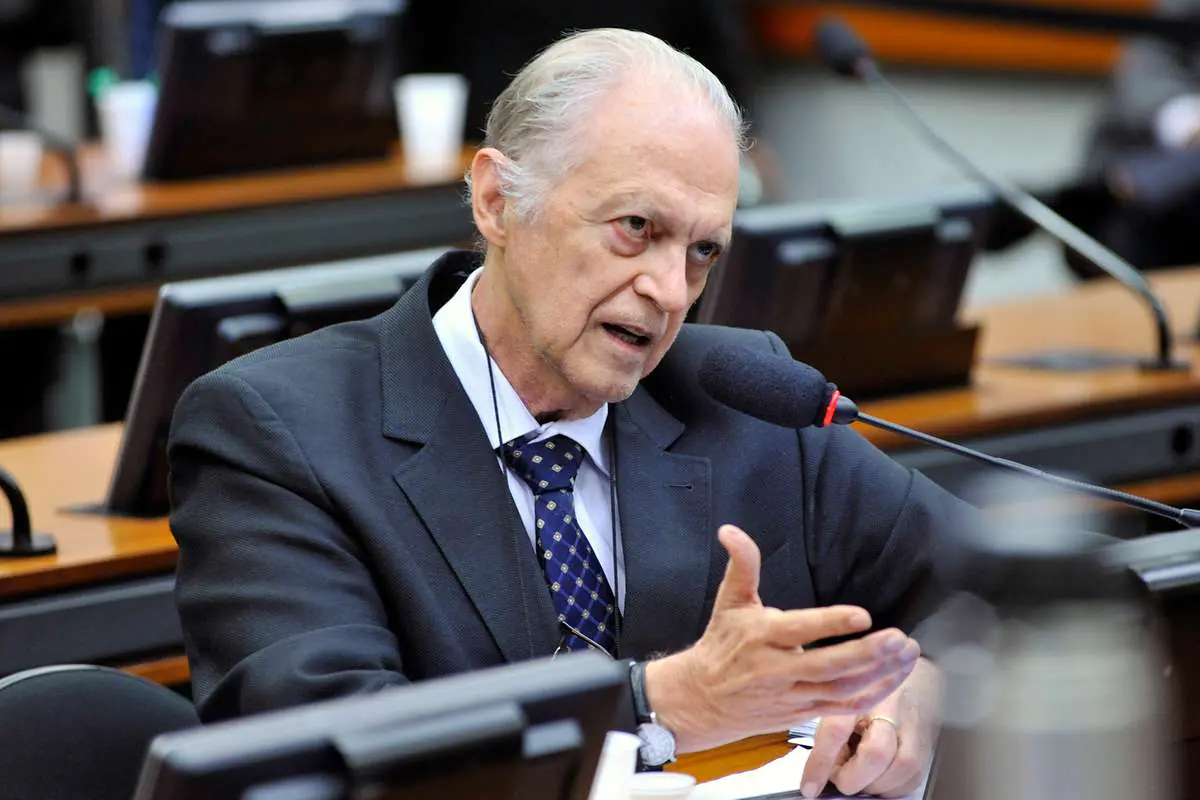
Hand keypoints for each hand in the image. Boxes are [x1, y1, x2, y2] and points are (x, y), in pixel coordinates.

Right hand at [643, 525, 921, 752]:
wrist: (701, 699)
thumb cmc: (721, 644)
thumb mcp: (730, 601)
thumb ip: (742, 564)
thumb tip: (730, 530)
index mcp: (761, 637)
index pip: (799, 630)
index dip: (830, 624)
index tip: (863, 615)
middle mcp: (777, 669)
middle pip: (827, 667)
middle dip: (866, 654)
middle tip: (898, 638)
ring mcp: (792, 695)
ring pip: (839, 690)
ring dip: (877, 675)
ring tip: (905, 654)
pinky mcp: (802, 713)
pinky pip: (841, 709)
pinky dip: (871, 696)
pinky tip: (894, 679)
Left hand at [800, 657, 939, 797]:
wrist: (911, 671)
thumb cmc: (867, 687)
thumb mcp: (840, 697)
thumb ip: (828, 730)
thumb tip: (819, 772)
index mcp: (858, 691)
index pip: (837, 729)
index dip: (821, 762)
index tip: (810, 787)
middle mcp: (889, 706)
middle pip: (876, 752)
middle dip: (852, 778)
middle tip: (839, 778)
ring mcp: (913, 725)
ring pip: (900, 767)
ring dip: (873, 785)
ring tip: (859, 776)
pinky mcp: (928, 744)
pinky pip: (912, 778)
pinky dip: (891, 787)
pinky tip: (878, 777)